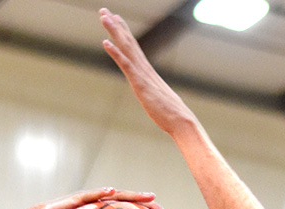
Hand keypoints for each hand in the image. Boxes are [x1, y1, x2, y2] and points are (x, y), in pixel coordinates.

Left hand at [100, 8, 195, 135]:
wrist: (181, 121)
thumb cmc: (171, 115)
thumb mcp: (158, 102)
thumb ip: (153, 95)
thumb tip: (153, 97)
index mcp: (147, 72)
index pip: (133, 48)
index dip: (124, 32)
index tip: (116, 19)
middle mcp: (145, 69)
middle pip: (128, 41)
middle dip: (115, 25)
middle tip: (104, 10)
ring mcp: (142, 75)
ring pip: (126, 47)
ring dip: (113, 31)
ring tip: (103, 16)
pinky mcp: (140, 84)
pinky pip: (126, 65)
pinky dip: (115, 52)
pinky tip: (105, 42)